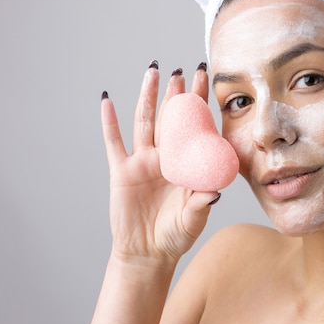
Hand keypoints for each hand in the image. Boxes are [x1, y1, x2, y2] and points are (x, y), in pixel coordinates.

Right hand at [100, 62, 217, 262]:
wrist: (147, 253)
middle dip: (176, 94)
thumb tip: (216, 190)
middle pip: (171, 119)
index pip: (196, 128)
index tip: (205, 78)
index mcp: (186, 164)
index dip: (200, 103)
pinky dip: (109, 122)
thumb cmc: (175, 235)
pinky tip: (107, 100)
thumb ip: (202, 204)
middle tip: (180, 69)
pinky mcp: (121, 171)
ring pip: (144, 122)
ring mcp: (143, 162)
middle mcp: (165, 158)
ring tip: (152, 71)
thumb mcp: (193, 219)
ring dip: (148, 97)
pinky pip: (114, 142)